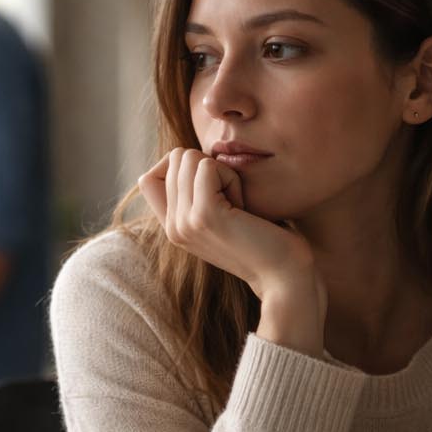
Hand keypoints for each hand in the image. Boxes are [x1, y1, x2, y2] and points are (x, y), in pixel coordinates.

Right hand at [139, 148, 324, 355]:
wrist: (284, 276)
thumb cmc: (265, 239)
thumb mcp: (222, 213)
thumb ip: (197, 193)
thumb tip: (187, 155)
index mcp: (172, 228)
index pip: (148, 178)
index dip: (180, 167)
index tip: (213, 187)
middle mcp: (172, 227)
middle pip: (175, 160)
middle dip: (210, 168)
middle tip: (233, 201)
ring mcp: (183, 222)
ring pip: (189, 158)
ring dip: (222, 172)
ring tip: (239, 205)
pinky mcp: (203, 215)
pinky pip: (208, 167)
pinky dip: (231, 178)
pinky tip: (244, 206)